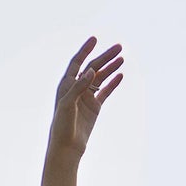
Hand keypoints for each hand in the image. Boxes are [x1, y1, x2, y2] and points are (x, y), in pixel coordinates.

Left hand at [49, 36, 123, 158]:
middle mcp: (76, 88)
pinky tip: (121, 74)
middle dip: (105, 56)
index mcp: (67, 85)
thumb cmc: (62, 126)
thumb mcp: (68, 104)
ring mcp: (86, 97)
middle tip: (119, 47)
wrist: (67, 147)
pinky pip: (105, 91)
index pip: (77, 62)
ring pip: (100, 77)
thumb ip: (79, 87)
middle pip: (93, 67)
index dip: (85, 50)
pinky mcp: (94, 107)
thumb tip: (90, 70)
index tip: (95, 39)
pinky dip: (112, 83)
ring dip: (111, 67)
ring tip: (122, 58)